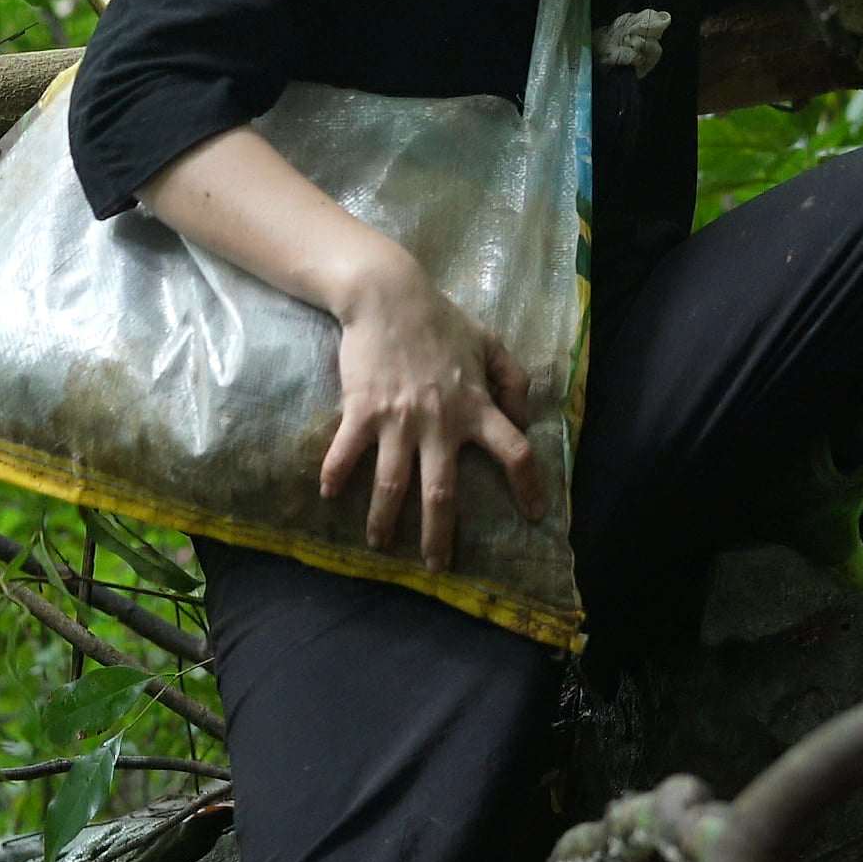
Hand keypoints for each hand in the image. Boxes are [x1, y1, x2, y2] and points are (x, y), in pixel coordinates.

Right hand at [320, 257, 549, 568]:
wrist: (387, 295)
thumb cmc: (440, 319)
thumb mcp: (490, 342)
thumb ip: (514, 381)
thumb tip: (524, 422)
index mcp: (476, 405)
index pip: (515, 452)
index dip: (529, 486)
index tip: (534, 514)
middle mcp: (441, 421)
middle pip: (443, 492)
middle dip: (440, 536)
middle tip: (438, 566)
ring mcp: (399, 419)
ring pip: (393, 485)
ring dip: (384, 521)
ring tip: (379, 544)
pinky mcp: (362, 410)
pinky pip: (346, 453)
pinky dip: (336, 476)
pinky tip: (329, 496)